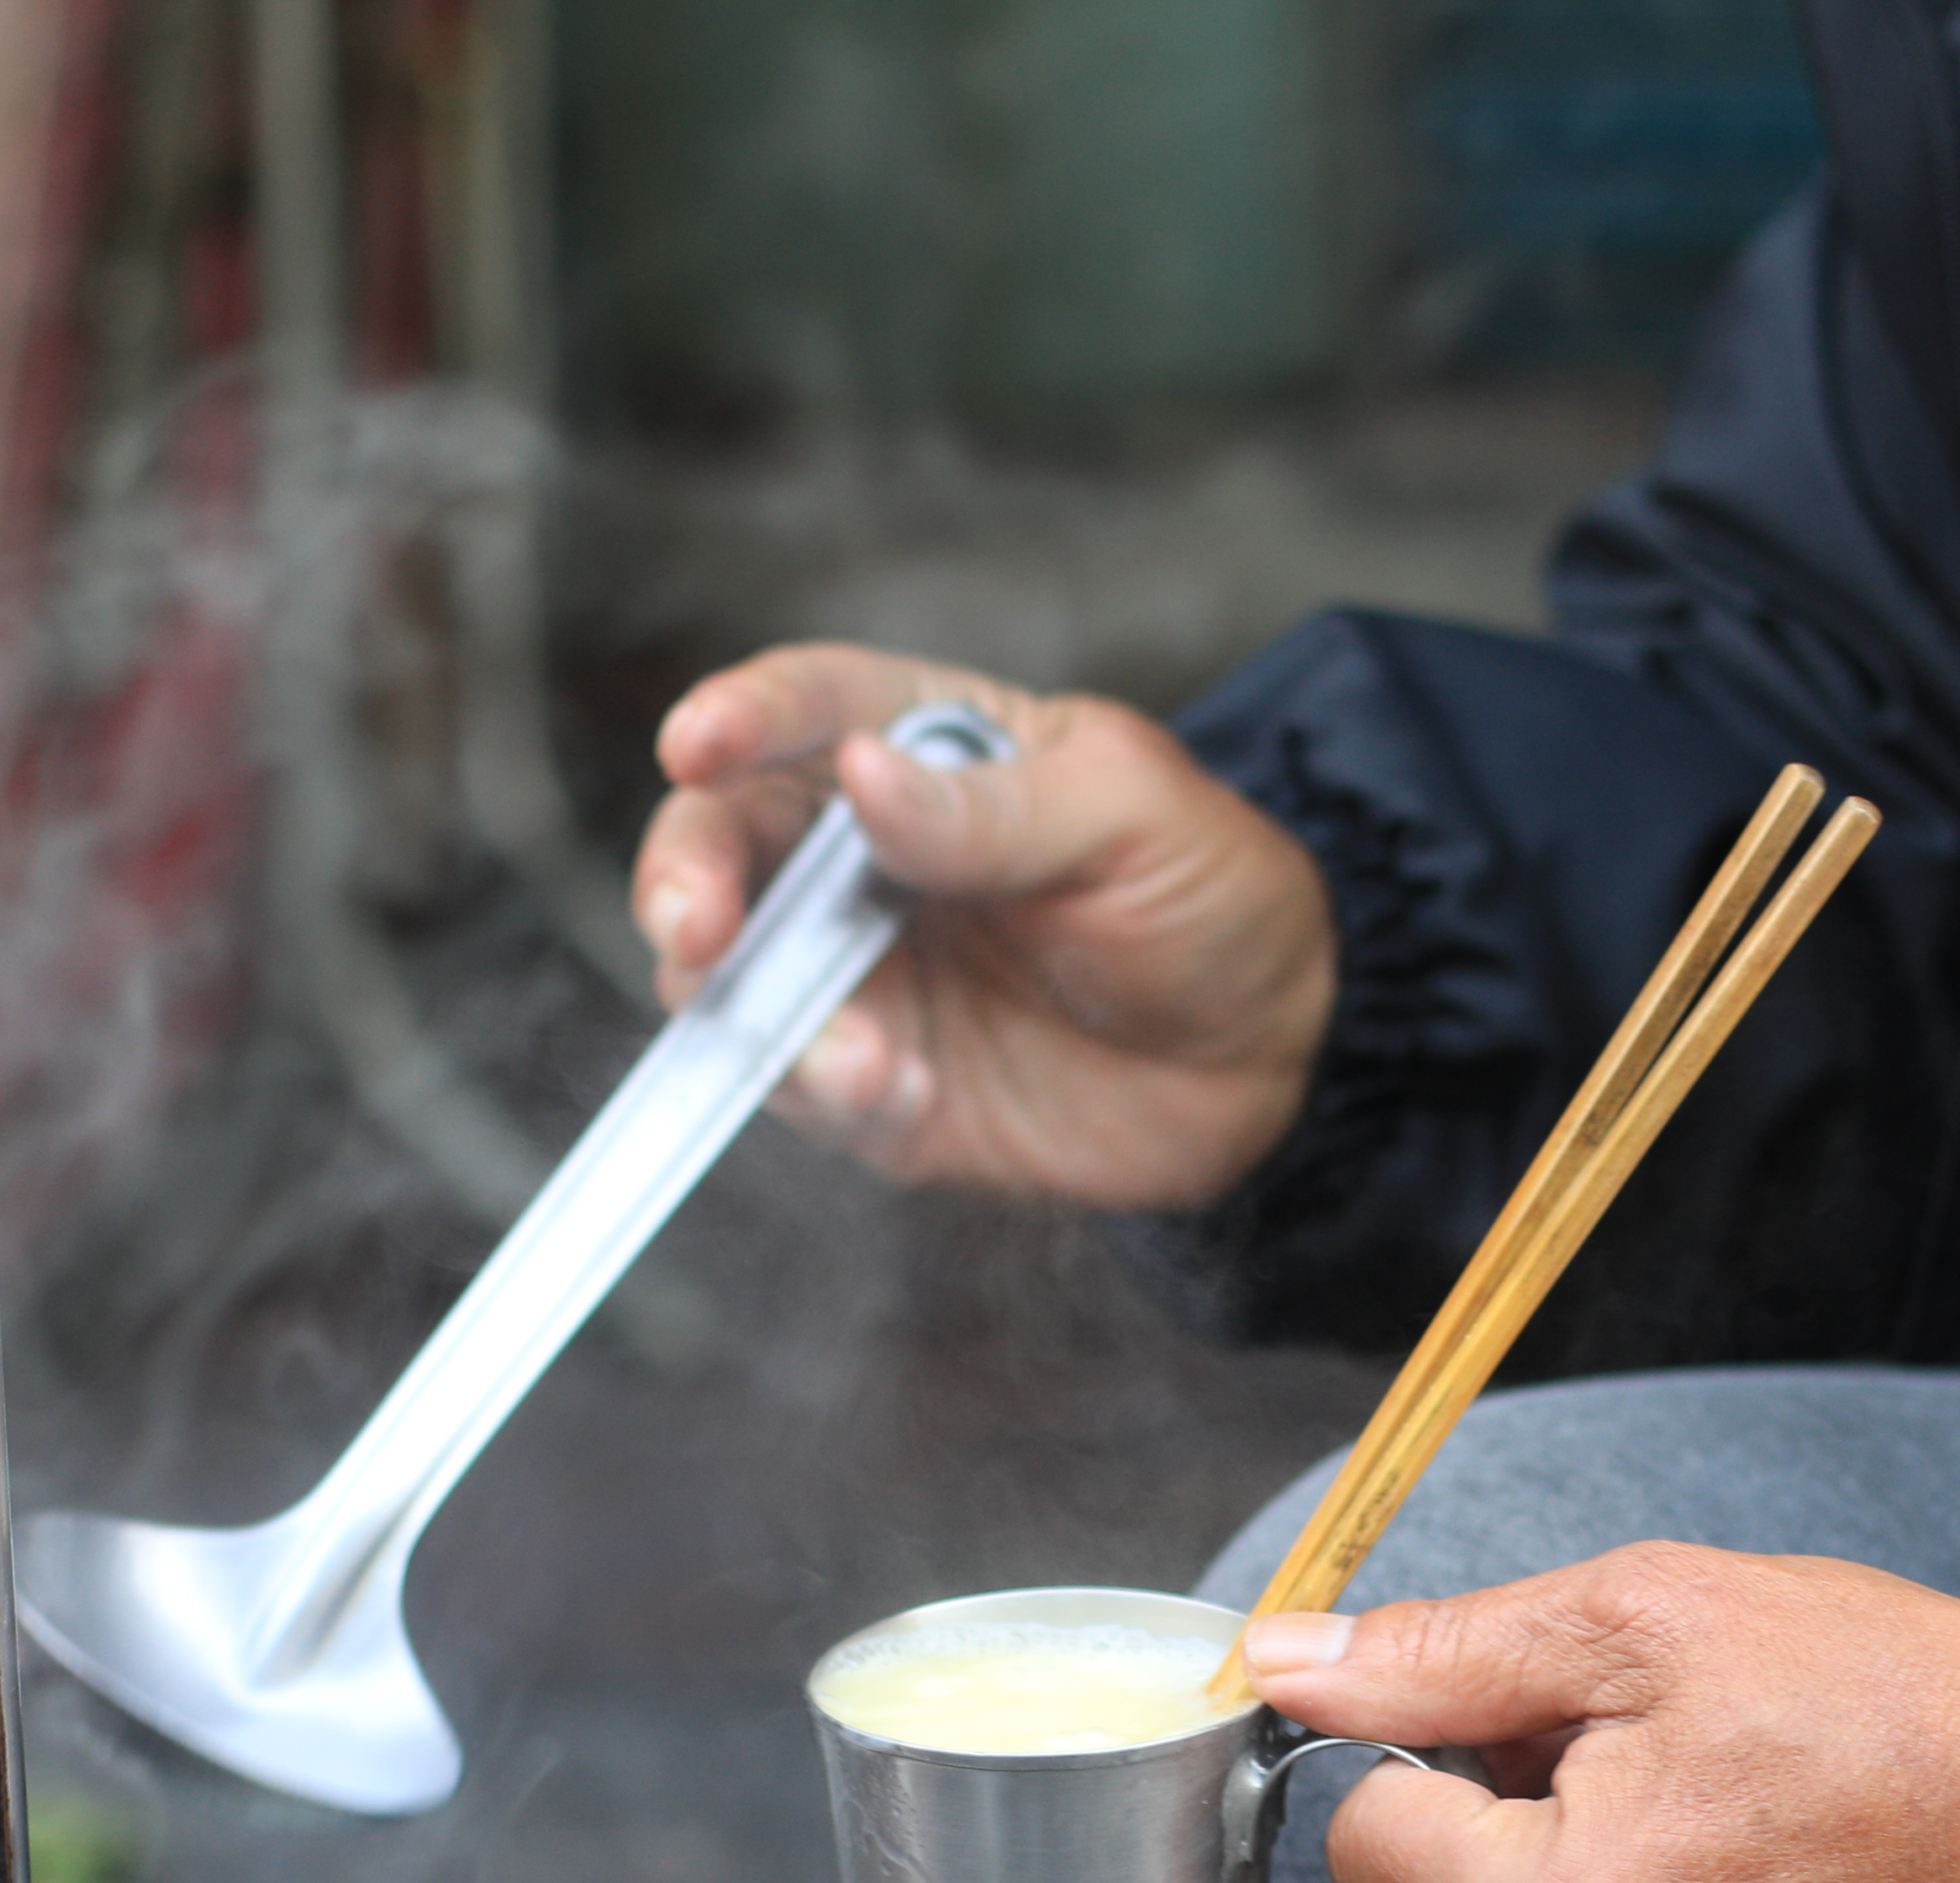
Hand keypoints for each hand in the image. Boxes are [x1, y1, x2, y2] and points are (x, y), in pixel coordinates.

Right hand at [636, 643, 1334, 1207]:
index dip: (742, 719)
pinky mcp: (878, 1083)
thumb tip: (862, 774)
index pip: (811, 708)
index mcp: (928, 749)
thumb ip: (994, 809)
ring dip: (762, 1016)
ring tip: (861, 1061)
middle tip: (700, 928)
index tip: (694, 745)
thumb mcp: (1133, 818)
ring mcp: (863, 972)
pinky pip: (810, 1090)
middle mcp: (865, 855)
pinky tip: (907, 1095)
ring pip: (734, 980)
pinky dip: (834, 1096)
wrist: (1271, 1059)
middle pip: (723, 845)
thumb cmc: (1213, 898)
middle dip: (688, 880)